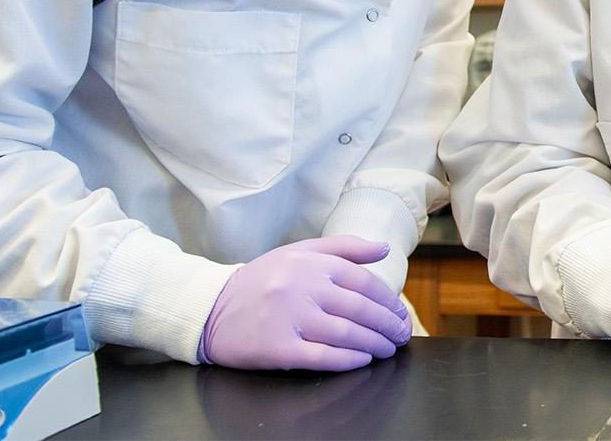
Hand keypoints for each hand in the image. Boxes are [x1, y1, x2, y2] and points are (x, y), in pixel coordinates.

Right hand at [198, 236, 412, 371]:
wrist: (209, 309)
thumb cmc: (260, 281)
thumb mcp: (299, 252)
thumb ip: (344, 248)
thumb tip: (384, 248)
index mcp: (310, 264)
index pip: (364, 282)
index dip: (389, 300)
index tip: (401, 313)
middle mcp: (301, 288)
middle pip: (360, 309)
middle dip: (388, 325)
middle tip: (400, 336)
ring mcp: (289, 318)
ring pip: (346, 334)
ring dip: (375, 344)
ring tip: (387, 350)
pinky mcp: (277, 348)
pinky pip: (322, 357)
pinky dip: (348, 360)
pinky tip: (362, 361)